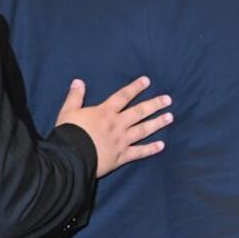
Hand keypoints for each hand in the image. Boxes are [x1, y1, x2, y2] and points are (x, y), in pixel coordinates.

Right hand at [56, 76, 171, 177]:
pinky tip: (162, 145)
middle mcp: (117, 125)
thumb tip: (78, 81)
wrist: (71, 156)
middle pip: (139, 112)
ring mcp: (121, 141)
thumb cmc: (69, 133)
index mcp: (105, 112)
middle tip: (168, 99)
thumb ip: (75, 96)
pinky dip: (150, 149)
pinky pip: (139, 152)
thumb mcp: (68, 111)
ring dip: (157, 123)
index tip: (147, 81)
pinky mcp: (121, 157)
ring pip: (143, 130)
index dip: (135, 87)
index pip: (123, 96)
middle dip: (154, 104)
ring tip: (170, 117)